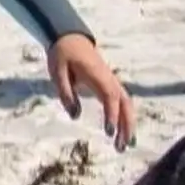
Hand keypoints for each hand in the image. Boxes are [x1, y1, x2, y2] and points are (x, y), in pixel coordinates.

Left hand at [47, 33, 134, 150]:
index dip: (112, 115)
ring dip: (128, 124)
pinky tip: (121, 133)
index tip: (109, 133)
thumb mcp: (57, 72)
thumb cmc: (62, 54)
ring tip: (123, 146)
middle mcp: (109, 79)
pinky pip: (121, 102)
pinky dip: (124, 118)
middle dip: (127, 126)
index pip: (110, 97)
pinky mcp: (109, 84)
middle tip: (122, 147)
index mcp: (97, 75)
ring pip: (126, 104)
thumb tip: (75, 116)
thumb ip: (66, 93)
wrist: (70, 37)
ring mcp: (111, 81)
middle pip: (125, 104)